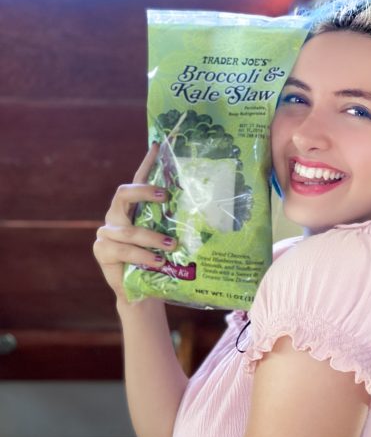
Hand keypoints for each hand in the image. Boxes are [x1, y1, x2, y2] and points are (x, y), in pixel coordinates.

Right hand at [93, 143, 176, 302]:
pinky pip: (124, 250)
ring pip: (129, 229)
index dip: (146, 162)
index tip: (158, 145)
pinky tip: (158, 261)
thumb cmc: (159, 260)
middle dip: (144, 191)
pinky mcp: (102, 250)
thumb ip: (173, 223)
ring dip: (153, 238)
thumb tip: (202, 208)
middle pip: (123, 193)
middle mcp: (117, 215)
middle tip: (166, 196)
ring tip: (172, 246)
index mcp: (134, 208)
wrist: (143, 291)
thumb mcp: (168, 238)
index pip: (138, 179)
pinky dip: (143, 256)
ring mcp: (107, 232)